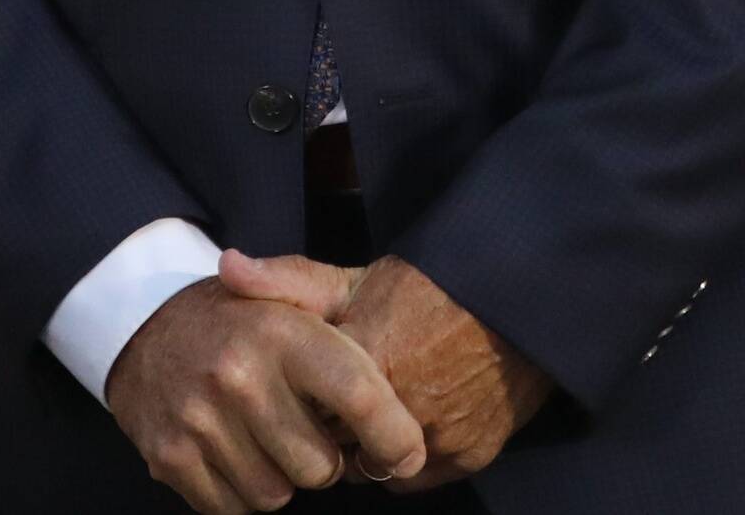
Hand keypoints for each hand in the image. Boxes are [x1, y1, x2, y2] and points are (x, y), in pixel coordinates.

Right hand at [106, 271, 423, 511]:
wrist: (142, 323)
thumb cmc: (239, 320)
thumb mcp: (290, 296)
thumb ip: (355, 336)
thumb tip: (401, 398)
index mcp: (281, 331)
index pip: (360, 398)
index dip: (395, 437)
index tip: (407, 454)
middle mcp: (240, 376)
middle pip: (321, 468)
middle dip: (322, 458)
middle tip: (303, 428)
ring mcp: (199, 420)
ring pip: (277, 497)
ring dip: (279, 478)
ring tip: (263, 436)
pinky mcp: (170, 457)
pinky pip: (233, 510)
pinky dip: (239, 493)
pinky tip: (232, 452)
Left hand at [226, 250, 550, 492]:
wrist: (519, 293)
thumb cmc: (428, 283)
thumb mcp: (355, 275)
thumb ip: (288, 279)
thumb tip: (226, 268)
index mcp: (364, 358)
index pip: (303, 411)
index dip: (301, 403)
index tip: (306, 390)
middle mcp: (401, 404)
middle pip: (338, 445)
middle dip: (332, 431)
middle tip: (338, 405)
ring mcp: (439, 435)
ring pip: (377, 467)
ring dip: (368, 450)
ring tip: (374, 414)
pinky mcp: (470, 454)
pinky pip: (417, 477)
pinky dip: (408, 459)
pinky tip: (409, 423)